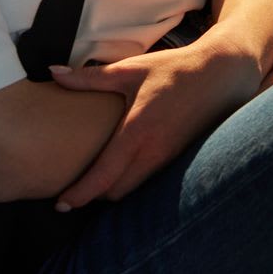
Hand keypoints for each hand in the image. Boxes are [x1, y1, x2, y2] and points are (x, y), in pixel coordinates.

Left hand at [48, 41, 251, 210]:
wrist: (219, 74)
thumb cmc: (172, 69)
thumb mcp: (130, 69)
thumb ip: (89, 77)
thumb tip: (53, 72)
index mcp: (137, 132)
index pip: (103, 175)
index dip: (80, 194)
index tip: (61, 204)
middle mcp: (152, 153)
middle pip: (115, 192)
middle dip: (93, 194)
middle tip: (72, 188)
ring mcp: (167, 160)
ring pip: (133, 190)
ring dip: (112, 189)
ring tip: (94, 179)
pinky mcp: (177, 160)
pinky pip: (148, 182)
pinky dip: (131, 181)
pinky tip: (122, 168)